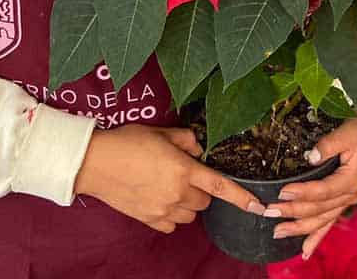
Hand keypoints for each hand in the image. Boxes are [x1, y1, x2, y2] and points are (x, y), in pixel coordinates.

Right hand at [75, 125, 265, 233]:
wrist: (97, 163)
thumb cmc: (128, 142)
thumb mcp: (160, 132)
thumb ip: (185, 139)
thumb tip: (197, 148)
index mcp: (183, 169)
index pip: (220, 186)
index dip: (242, 197)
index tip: (259, 207)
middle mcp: (177, 193)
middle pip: (205, 200)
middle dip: (201, 189)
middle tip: (184, 174)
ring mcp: (164, 210)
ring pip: (191, 214)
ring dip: (188, 203)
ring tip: (169, 185)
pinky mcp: (150, 220)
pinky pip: (172, 223)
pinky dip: (172, 214)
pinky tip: (159, 198)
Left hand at [263, 117, 356, 259]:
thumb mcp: (346, 133)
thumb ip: (329, 144)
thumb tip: (312, 155)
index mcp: (350, 180)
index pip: (322, 191)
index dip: (303, 193)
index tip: (283, 192)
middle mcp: (349, 195)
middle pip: (318, 209)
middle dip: (293, 212)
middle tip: (270, 212)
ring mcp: (346, 201)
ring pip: (321, 220)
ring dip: (299, 228)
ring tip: (278, 232)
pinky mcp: (342, 202)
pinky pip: (328, 223)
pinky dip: (316, 237)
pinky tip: (305, 250)